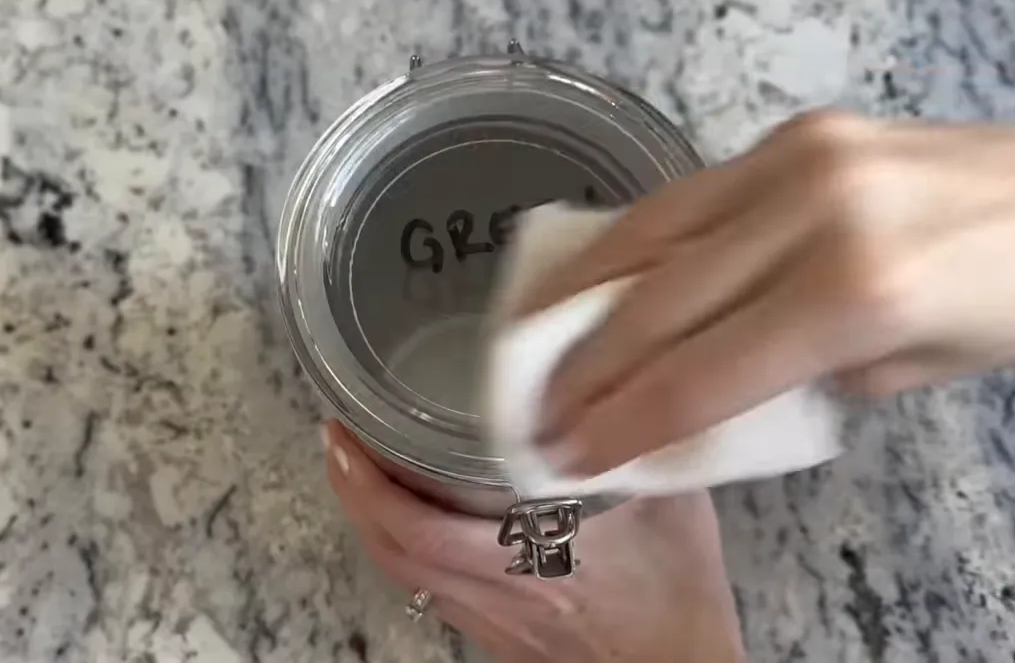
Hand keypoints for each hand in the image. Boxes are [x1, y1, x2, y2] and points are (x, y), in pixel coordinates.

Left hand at [323, 421, 744, 662]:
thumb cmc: (678, 602)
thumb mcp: (672, 507)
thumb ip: (636, 446)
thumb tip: (619, 381)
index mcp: (528, 558)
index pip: (421, 530)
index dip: (369, 484)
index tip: (346, 435)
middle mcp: (495, 592)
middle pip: (392, 551)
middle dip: (351, 492)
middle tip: (336, 439)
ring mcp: (490, 619)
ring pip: (403, 573)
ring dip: (370, 519)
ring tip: (358, 467)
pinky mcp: (496, 633)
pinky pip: (428, 587)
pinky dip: (402, 546)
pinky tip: (407, 517)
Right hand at [521, 111, 1014, 474]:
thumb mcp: (915, 371)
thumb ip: (801, 377)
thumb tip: (702, 383)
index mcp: (858, 292)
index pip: (701, 374)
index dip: (623, 423)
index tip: (569, 456)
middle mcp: (812, 213)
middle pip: (657, 303)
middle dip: (584, 367)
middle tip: (531, 411)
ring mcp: (796, 159)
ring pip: (653, 232)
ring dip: (579, 291)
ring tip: (527, 335)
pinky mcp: (792, 133)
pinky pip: (686, 196)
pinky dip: (629, 241)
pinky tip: (595, 272)